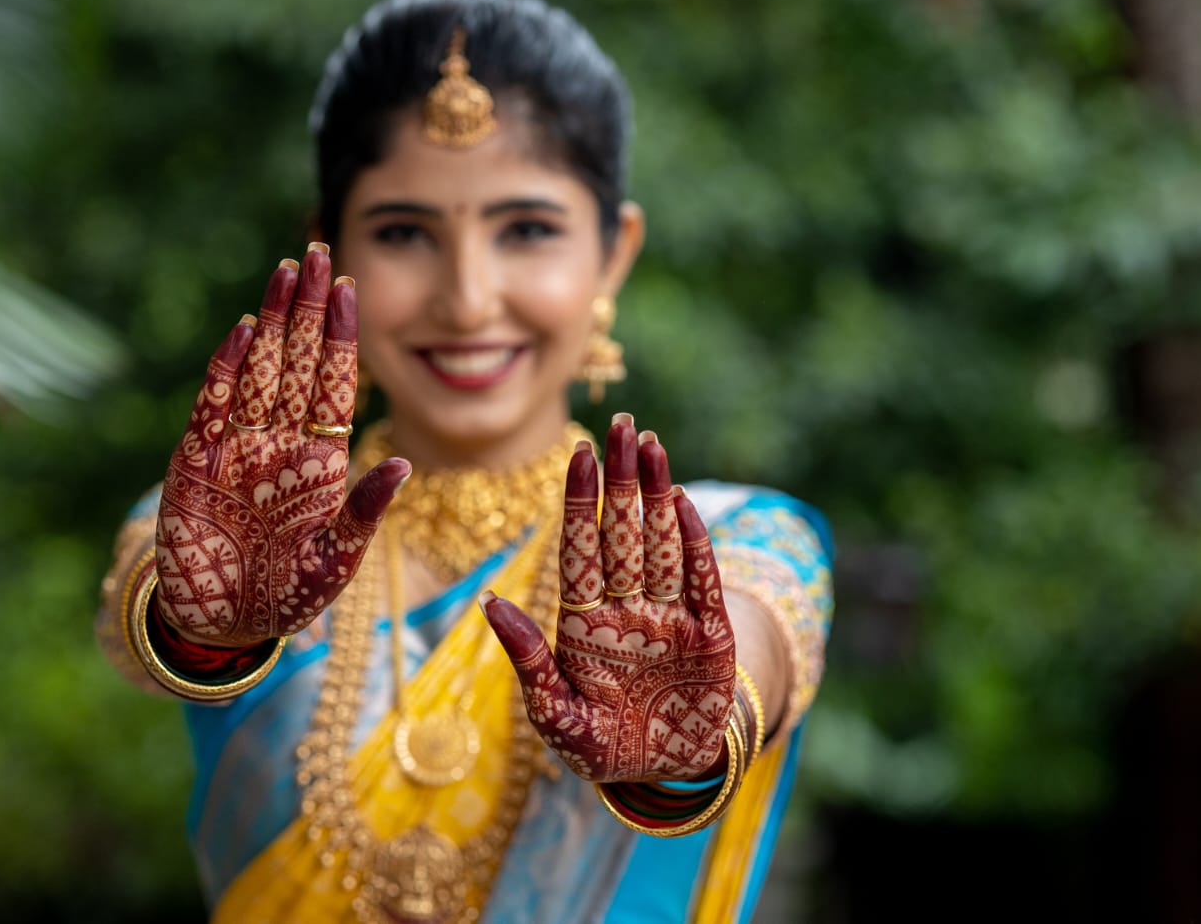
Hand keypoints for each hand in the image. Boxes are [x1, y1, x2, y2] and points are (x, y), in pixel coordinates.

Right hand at [154, 244, 409, 647]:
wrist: (221, 624)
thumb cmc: (287, 595)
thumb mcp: (336, 559)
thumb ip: (364, 512)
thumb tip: (406, 467)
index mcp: (320, 460)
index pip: (336, 385)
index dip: (342, 338)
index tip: (352, 289)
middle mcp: (280, 443)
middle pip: (299, 362)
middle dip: (309, 308)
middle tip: (320, 251)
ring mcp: (237, 446)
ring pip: (261, 370)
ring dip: (274, 320)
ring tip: (287, 269)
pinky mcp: (196, 459)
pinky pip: (215, 403)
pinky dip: (229, 367)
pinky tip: (246, 329)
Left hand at [483, 414, 736, 781]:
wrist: (664, 773)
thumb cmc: (600, 745)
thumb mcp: (555, 715)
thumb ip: (528, 660)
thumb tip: (490, 602)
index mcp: (585, 622)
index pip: (581, 550)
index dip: (581, 503)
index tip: (579, 455)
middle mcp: (628, 608)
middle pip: (622, 532)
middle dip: (621, 479)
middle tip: (620, 426)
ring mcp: (670, 616)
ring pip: (660, 542)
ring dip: (656, 493)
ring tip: (650, 443)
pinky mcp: (709, 634)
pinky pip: (702, 578)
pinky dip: (694, 540)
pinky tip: (681, 500)